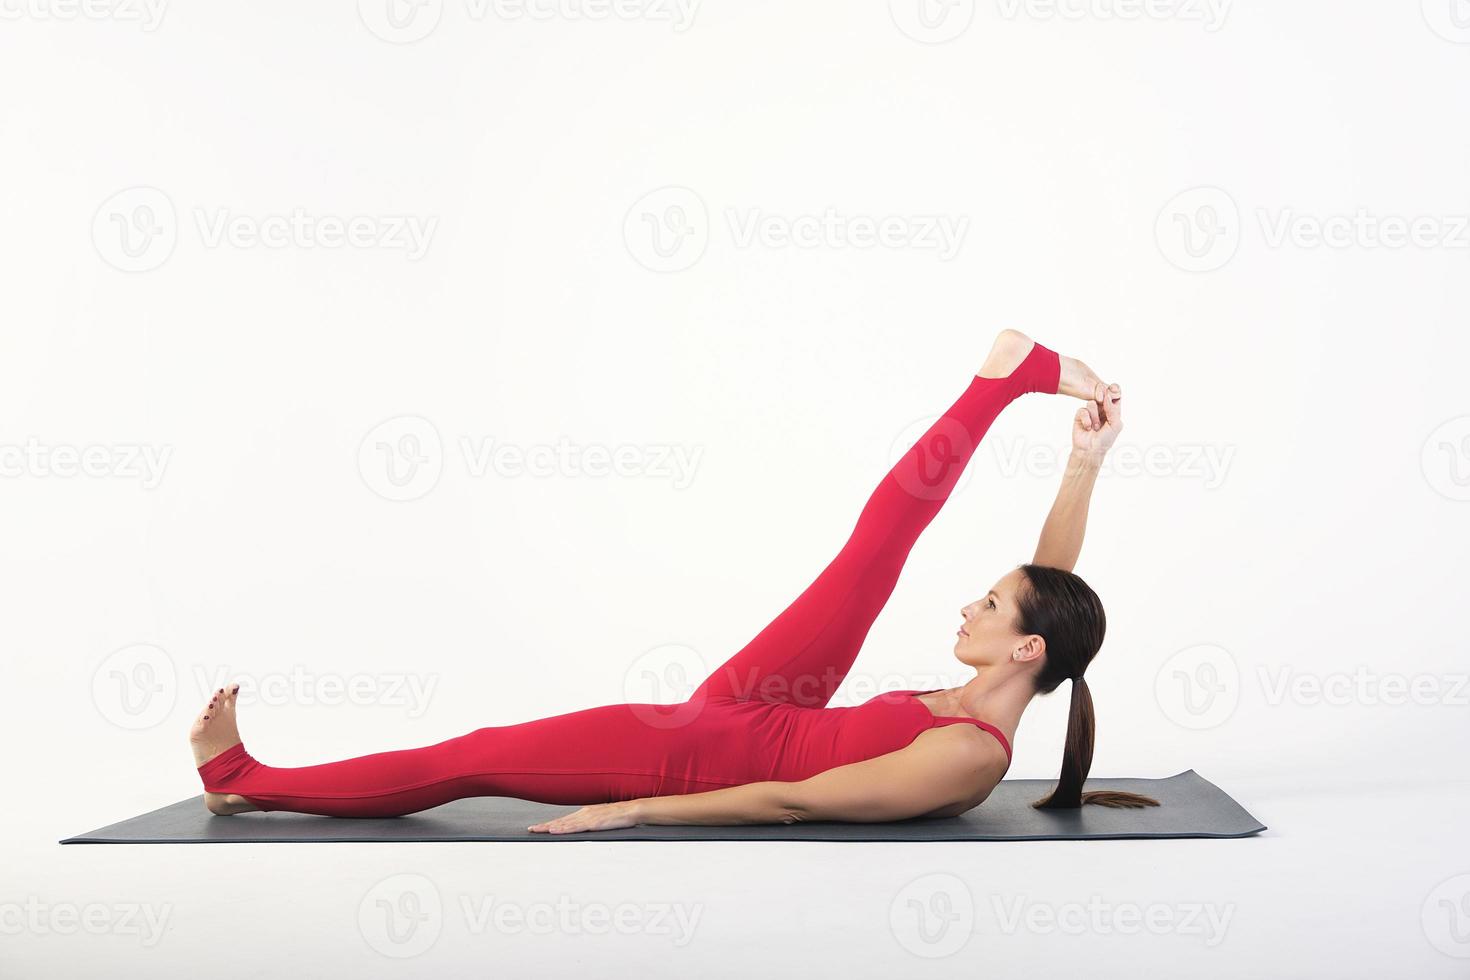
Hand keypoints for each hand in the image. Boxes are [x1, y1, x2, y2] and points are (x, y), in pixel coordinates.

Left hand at [528, 800, 642, 834]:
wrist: (631, 810)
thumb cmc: (619, 815)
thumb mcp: (602, 818)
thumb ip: (592, 822)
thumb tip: (584, 828)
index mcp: (585, 812)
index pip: (564, 819)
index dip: (551, 823)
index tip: (538, 827)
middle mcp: (583, 813)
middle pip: (561, 821)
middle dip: (545, 825)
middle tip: (530, 829)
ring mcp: (588, 817)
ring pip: (565, 824)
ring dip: (550, 827)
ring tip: (538, 830)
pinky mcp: (593, 822)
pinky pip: (575, 827)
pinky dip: (564, 829)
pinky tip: (555, 831)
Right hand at [1071, 382, 1121, 458]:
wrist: (1090, 450)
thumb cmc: (1105, 440)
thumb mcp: (1115, 425)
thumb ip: (1113, 410)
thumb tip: (1107, 396)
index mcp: (1113, 411)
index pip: (1114, 396)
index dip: (1114, 391)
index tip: (1113, 389)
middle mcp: (1102, 410)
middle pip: (1101, 396)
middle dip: (1102, 399)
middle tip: (1101, 402)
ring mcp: (1091, 412)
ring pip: (1091, 403)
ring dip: (1094, 416)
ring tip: (1095, 427)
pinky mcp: (1080, 415)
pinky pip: (1083, 410)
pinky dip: (1086, 420)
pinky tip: (1088, 428)